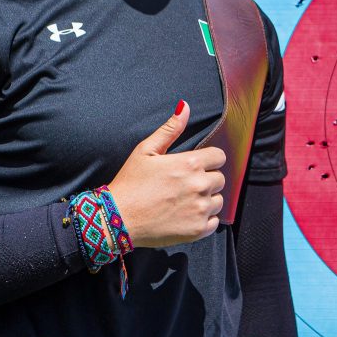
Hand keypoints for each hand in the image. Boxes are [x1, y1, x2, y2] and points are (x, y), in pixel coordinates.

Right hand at [107, 100, 226, 247]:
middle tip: (185, 185)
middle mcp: (199, 185)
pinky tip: (186, 216)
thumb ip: (170, 129)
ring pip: (218, 200)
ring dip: (206, 200)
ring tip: (184, 201)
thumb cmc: (130, 183)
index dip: (208, 160)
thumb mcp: (146, 150)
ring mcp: (200, 209)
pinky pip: (214, 221)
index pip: (219, 157)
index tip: (196, 166)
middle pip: (220, 179)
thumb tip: (184, 107)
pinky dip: (204, 220)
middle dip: (206, 180)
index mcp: (190, 163)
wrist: (117, 219)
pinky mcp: (197, 230)